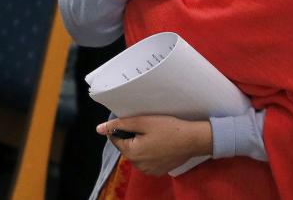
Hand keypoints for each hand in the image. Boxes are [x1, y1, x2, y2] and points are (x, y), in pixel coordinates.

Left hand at [97, 116, 212, 176]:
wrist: (193, 140)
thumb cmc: (169, 128)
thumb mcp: (145, 121)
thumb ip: (121, 124)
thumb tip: (99, 129)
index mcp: (131, 152)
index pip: (116, 139)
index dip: (124, 128)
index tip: (137, 121)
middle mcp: (137, 165)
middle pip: (128, 147)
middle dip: (134, 137)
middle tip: (149, 127)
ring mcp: (147, 170)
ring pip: (138, 155)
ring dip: (142, 146)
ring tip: (157, 136)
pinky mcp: (157, 171)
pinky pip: (147, 161)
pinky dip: (151, 154)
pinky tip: (161, 146)